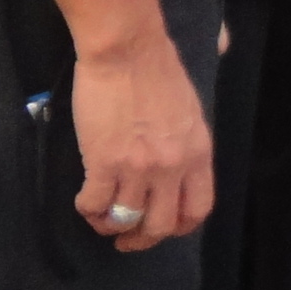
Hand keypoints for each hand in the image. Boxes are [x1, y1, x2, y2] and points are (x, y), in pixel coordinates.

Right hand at [70, 38, 211, 250]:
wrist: (126, 49)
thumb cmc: (157, 67)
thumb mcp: (191, 107)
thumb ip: (192, 133)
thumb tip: (205, 110)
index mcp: (198, 154)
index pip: (198, 209)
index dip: (179, 227)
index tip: (163, 229)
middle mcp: (173, 168)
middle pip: (161, 225)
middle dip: (142, 239)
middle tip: (126, 240)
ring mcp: (139, 169)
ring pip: (125, 219)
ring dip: (110, 225)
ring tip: (102, 220)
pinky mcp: (104, 163)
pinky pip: (95, 204)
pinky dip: (88, 210)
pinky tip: (85, 202)